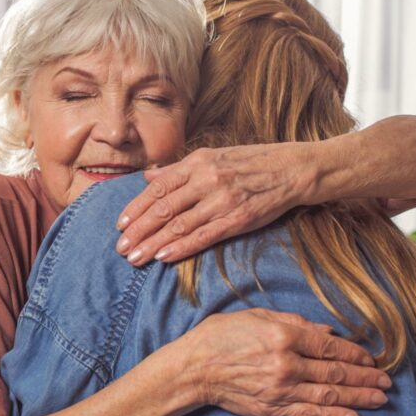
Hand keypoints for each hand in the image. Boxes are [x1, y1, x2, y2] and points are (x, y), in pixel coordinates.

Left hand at [116, 144, 311, 265]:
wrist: (294, 169)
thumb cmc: (252, 163)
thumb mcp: (213, 157)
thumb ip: (179, 169)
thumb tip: (148, 176)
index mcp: (198, 163)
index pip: (158, 188)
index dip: (137, 207)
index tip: (121, 223)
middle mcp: (207, 179)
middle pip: (164, 208)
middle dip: (139, 230)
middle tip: (121, 247)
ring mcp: (222, 200)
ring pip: (179, 224)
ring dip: (154, 243)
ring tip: (135, 258)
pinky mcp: (238, 219)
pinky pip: (204, 236)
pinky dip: (181, 247)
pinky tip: (163, 257)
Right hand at [172, 308, 390, 415]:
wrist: (192, 369)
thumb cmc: (219, 337)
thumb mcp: (255, 316)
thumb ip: (292, 322)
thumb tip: (326, 331)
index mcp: (283, 336)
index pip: (330, 346)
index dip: (355, 353)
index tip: (371, 359)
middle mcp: (287, 364)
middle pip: (335, 372)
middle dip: (364, 377)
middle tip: (386, 381)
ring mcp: (281, 389)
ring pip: (329, 396)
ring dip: (359, 398)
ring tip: (380, 399)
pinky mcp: (273, 409)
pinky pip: (310, 415)